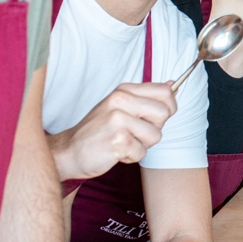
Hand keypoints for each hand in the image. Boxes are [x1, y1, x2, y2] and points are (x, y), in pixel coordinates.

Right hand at [48, 83, 174, 180]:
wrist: (69, 151)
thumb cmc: (99, 131)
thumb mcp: (120, 107)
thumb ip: (146, 96)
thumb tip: (173, 84)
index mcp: (124, 90)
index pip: (165, 92)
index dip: (169, 108)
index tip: (155, 118)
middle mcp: (120, 101)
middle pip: (164, 113)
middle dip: (154, 128)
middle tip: (134, 133)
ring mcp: (118, 120)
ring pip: (156, 135)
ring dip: (142, 145)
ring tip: (123, 142)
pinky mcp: (117, 140)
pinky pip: (142, 152)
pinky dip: (131, 157)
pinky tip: (115, 152)